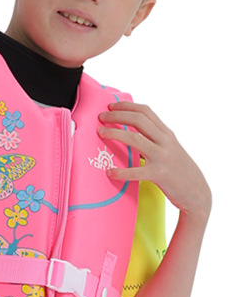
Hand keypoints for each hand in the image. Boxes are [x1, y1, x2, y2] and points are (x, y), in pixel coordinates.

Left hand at [98, 101, 211, 219]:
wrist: (196, 191)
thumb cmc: (178, 170)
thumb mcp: (169, 148)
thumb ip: (154, 138)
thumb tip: (131, 132)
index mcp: (166, 133)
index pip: (146, 112)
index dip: (127, 106)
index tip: (111, 105)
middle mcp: (165, 141)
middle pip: (138, 120)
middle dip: (117, 115)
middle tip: (101, 116)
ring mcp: (162, 156)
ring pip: (135, 139)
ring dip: (115, 133)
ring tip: (100, 132)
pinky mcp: (159, 174)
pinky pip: (136, 172)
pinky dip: (121, 172)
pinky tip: (109, 172)